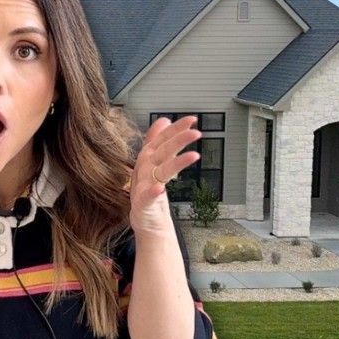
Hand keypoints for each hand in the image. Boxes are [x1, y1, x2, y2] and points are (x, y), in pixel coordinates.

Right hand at [129, 115, 200, 238]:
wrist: (144, 219)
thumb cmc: (149, 190)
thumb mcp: (154, 162)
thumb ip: (158, 140)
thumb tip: (164, 120)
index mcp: (148, 159)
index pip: (162, 139)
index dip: (175, 129)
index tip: (191, 120)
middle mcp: (145, 170)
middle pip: (162, 152)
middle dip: (178, 140)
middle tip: (195, 133)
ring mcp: (143, 186)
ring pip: (160, 172)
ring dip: (176, 163)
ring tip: (193, 156)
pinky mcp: (142, 204)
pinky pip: (147, 197)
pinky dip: (152, 192)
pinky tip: (160, 188)